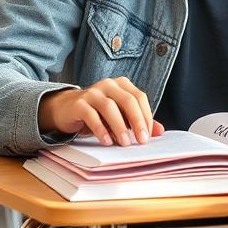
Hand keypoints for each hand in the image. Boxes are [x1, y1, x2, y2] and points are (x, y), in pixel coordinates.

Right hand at [40, 78, 164, 145]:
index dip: (146, 116)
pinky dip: (100, 129)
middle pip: (128, 100)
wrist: (67, 108)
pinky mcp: (79, 103)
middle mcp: (108, 84)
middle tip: (142, 141)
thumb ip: (138, 121)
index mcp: (122, 84)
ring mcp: (92, 92)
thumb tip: (160, 131)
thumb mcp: (120, 116)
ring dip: (119, 127)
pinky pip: (91, 115)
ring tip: (125, 143)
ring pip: (110, 107)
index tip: (148, 136)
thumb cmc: (98, 113)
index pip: (139, 97)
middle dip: (137, 121)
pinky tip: (106, 141)